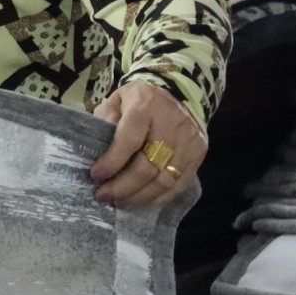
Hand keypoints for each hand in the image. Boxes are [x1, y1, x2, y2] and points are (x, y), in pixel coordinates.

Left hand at [88, 82, 207, 207]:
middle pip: (147, 165)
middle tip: (104, 195)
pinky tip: (143, 200)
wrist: (178, 93)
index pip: (129, 139)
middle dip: (123, 186)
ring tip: (121, 202)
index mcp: (146, 105)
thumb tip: (97, 150)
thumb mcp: (117, 99)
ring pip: (164, 179)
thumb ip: (106, 119)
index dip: (112, 161)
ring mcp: (189, 139)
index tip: (96, 176)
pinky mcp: (199, 152)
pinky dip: (161, 197)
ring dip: (139, 196)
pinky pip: (180, 183)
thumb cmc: (140, 100)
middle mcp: (171, 122)